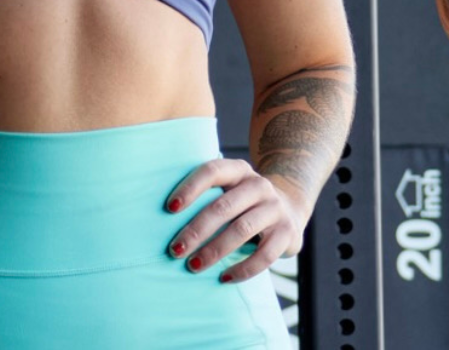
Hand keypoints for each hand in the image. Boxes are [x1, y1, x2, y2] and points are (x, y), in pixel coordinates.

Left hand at [163, 157, 304, 282]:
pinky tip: (224, 278)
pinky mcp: (288, 233)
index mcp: (238, 170)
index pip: (212, 172)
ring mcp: (275, 208)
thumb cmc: (242, 201)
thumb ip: (205, 196)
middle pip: (223, 207)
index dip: (190, 188)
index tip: (169, 208)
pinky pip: (264, 255)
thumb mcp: (228, 189)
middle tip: (175, 250)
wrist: (290, 208)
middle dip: (196, 230)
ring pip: (241, 230)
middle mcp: (259, 185)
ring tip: (193, 265)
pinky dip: (243, 269)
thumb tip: (159, 219)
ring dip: (214, 250)